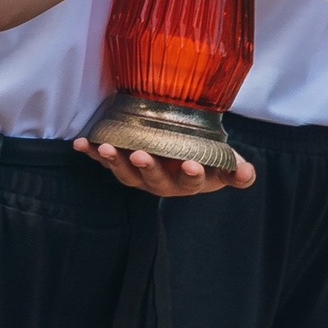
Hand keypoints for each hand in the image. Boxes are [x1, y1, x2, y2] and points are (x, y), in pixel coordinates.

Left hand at [72, 138, 256, 195]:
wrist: (181, 150)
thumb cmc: (204, 158)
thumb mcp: (223, 164)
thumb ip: (236, 170)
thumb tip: (246, 171)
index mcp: (189, 182)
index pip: (192, 181)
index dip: (192, 175)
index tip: (191, 165)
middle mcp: (161, 182)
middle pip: (153, 180)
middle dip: (147, 168)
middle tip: (141, 156)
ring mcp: (138, 175)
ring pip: (125, 173)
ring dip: (115, 161)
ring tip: (107, 149)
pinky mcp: (121, 164)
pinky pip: (104, 160)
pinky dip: (92, 153)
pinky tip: (81, 144)